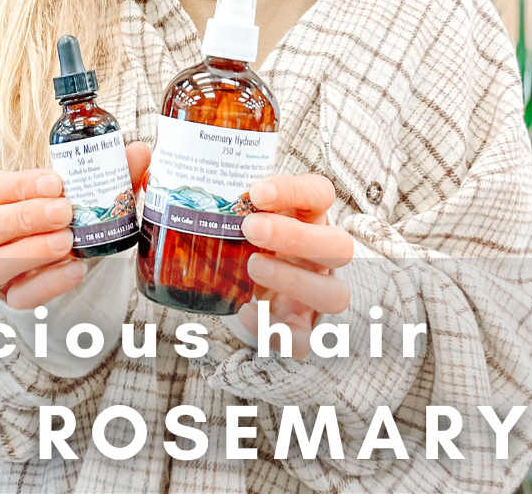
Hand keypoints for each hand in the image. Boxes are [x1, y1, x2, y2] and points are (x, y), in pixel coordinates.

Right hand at [0, 141, 150, 309]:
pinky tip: (76, 269)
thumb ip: (111, 172)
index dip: (17, 185)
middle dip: (23, 216)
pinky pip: (20, 296)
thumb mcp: (89, 192)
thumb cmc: (70, 216)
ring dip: (29, 251)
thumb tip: (138, 151)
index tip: (56, 183)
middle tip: (64, 212)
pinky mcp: (11, 298)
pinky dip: (48, 283)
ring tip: (67, 242)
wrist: (72, 260)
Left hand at [238, 174, 351, 357]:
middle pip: (339, 246)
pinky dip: (273, 328)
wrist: (253, 290)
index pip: (321, 194)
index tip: (257, 193)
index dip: (295, 191)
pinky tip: (245, 311)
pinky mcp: (303, 331)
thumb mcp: (248, 218)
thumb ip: (234, 207)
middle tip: (251, 229)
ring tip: (252, 267)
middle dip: (296, 236)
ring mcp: (318, 297)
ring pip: (334, 295)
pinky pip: (303, 339)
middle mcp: (324, 258)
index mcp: (311, 219)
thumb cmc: (251, 243)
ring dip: (294, 280)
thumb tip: (191, 194)